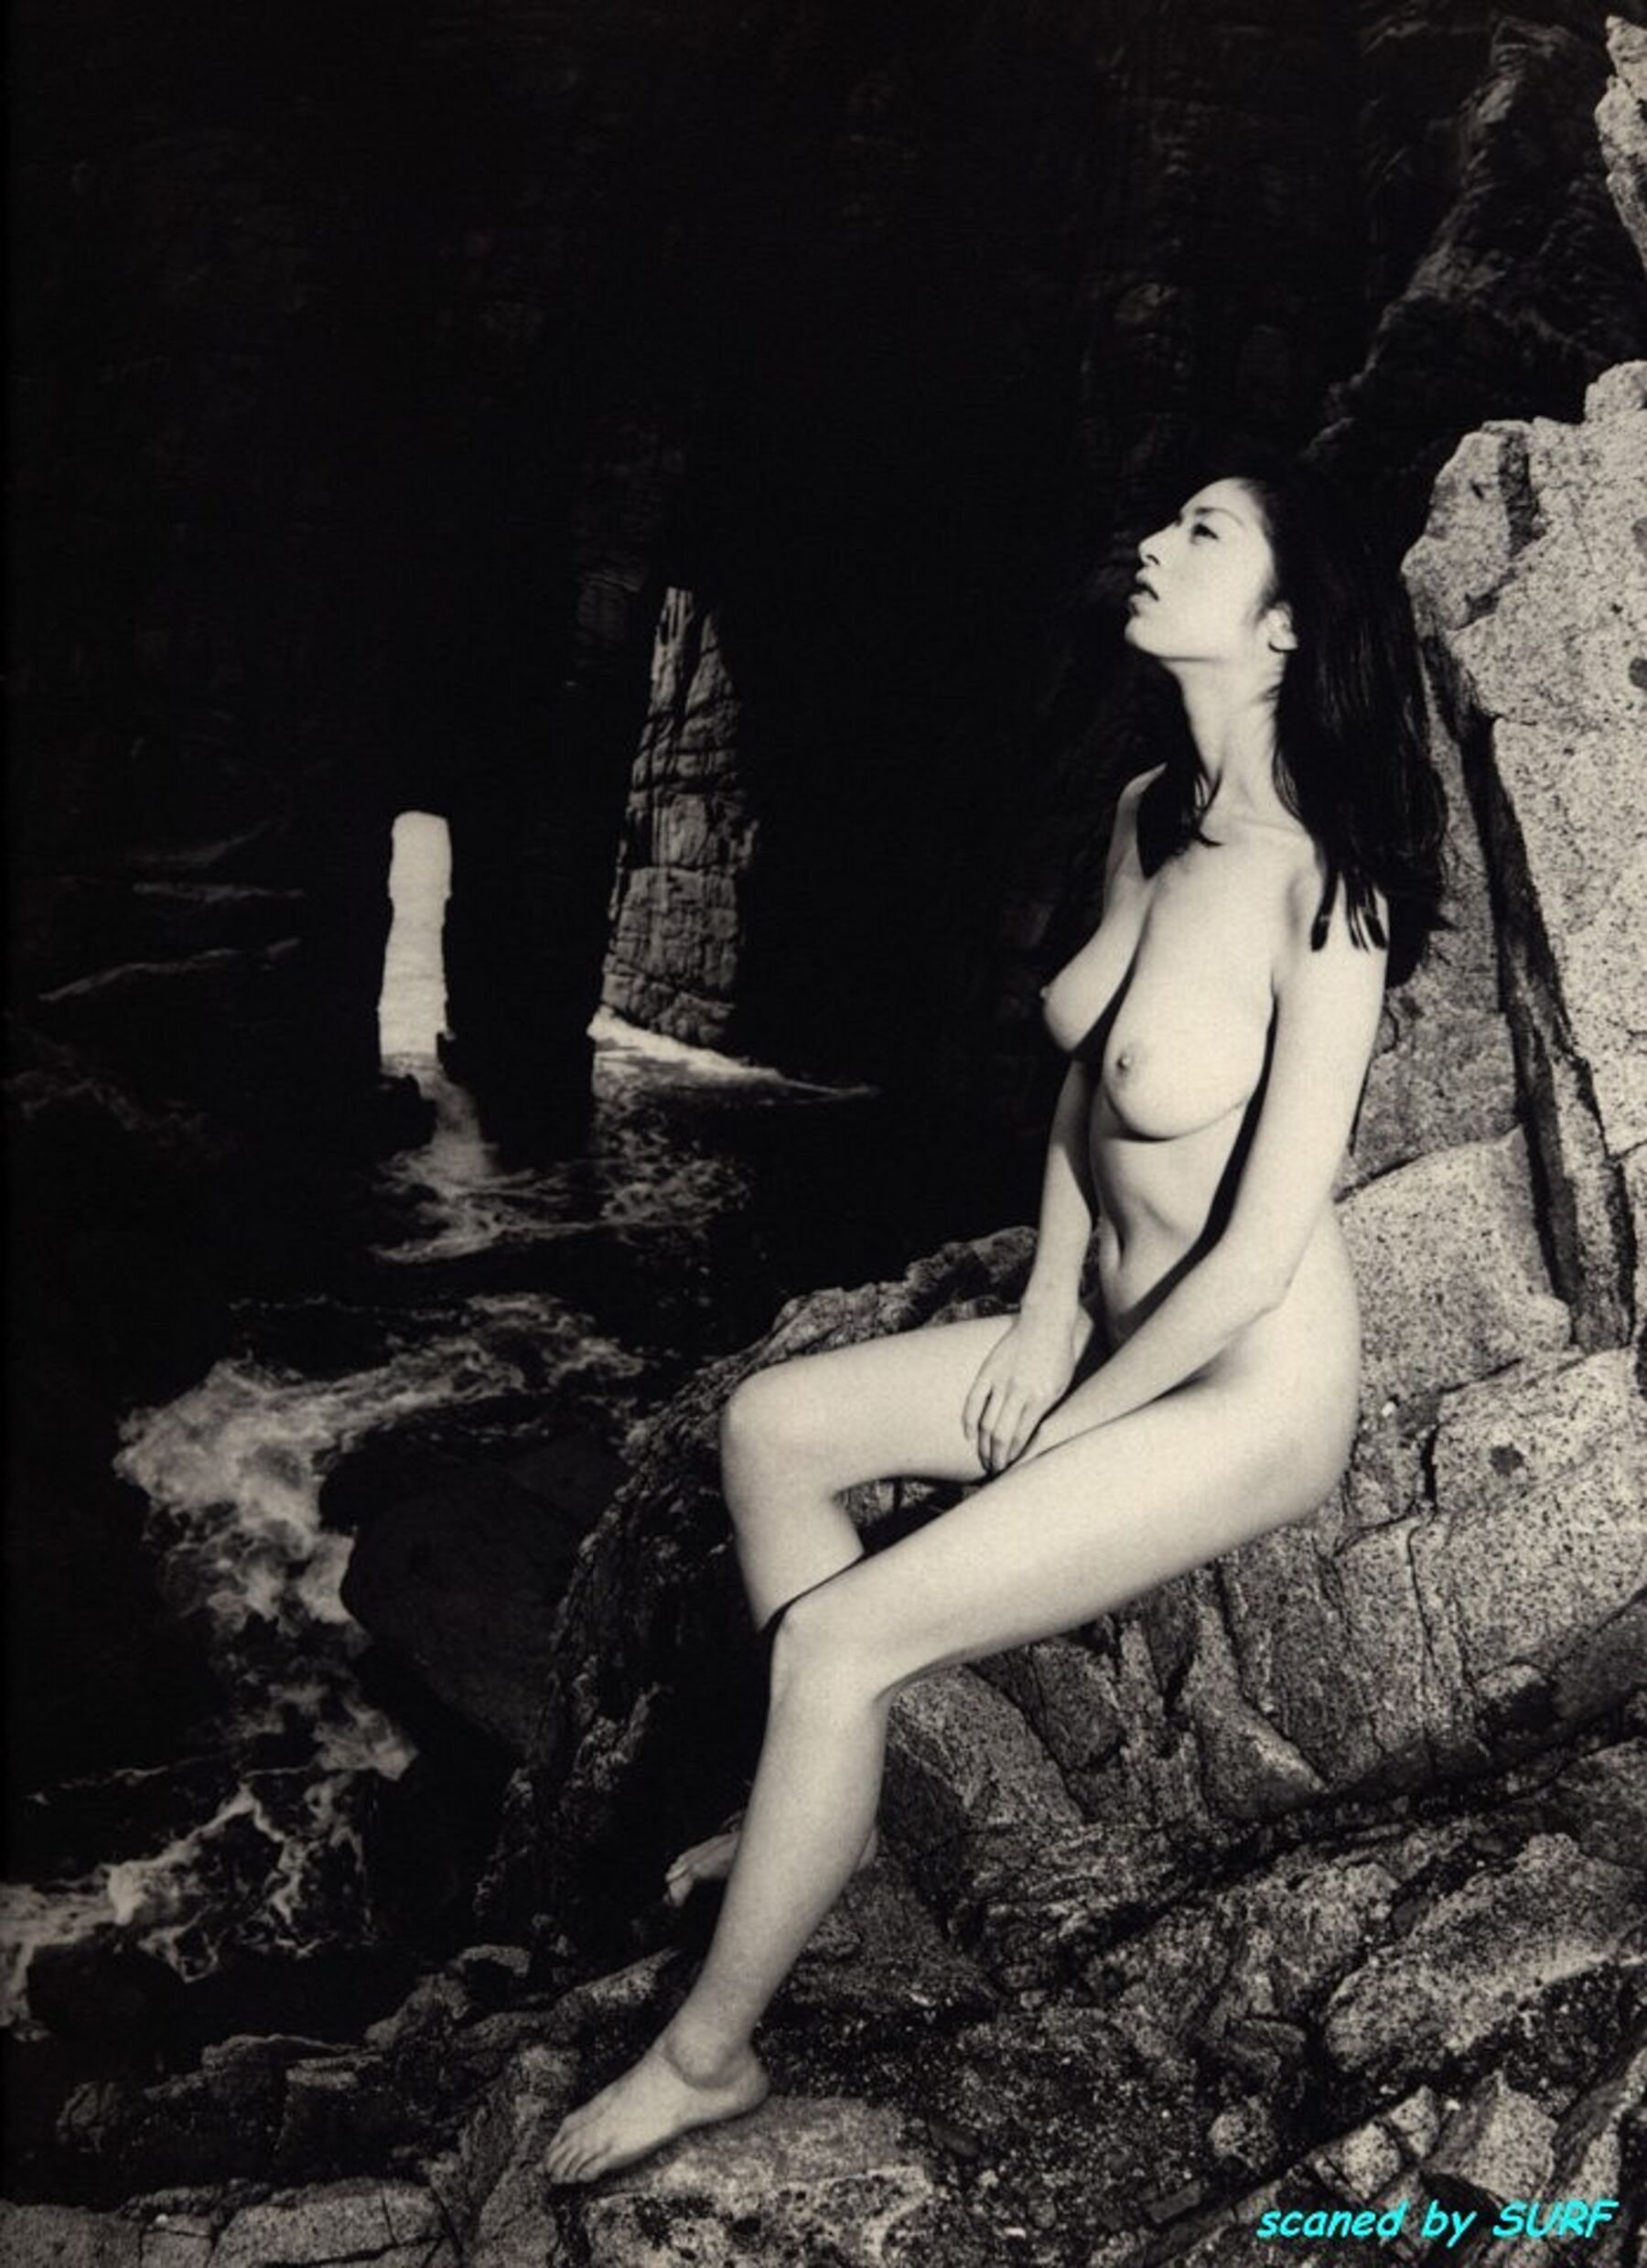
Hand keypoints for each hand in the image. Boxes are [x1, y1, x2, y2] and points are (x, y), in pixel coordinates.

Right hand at [961, 1303, 1089, 1475]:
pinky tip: (970, 1437)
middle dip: (996, 1457)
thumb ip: (1044, 1411)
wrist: (1045, 1323)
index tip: (1013, 1469)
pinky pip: (973, 1401)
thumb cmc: (1059, 1357)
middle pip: (1000, 1434)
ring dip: (983, 1445)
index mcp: (1041, 1397)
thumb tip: (1029, 1441)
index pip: (1022, 1437)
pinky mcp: (988, 1370)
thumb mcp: (1061, 1387)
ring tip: (985, 1458)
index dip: (1015, 1457)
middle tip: (996, 1469)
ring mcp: (1001, 1379)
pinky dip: (969, 1422)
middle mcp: (1018, 1390)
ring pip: (985, 1422)